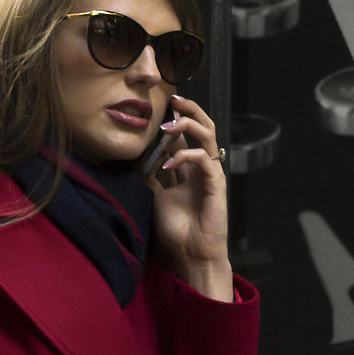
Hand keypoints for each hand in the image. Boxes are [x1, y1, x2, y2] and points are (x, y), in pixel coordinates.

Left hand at [150, 94, 232, 300]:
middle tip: (174, 99)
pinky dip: (185, 156)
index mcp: (191, 169)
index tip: (160, 107)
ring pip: (208, 136)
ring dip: (188, 124)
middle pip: (204, 127)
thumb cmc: (177, 231)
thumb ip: (150, 178)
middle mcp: (204, 168)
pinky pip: (204, 159)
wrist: (191, 255)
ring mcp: (212, 174)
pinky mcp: (216, 185)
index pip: (186, 135)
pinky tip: (166, 164)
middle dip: (190, 110)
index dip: (175, 119)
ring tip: (169, 124)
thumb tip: (136, 161)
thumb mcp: (155, 198)